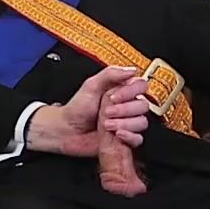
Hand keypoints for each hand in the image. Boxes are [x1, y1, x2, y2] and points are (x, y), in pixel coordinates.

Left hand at [26, 66, 140, 156]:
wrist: (67, 130)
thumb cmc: (77, 108)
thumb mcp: (91, 85)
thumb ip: (110, 74)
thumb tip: (131, 70)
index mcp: (122, 91)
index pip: (141, 86)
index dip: (130, 91)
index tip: (114, 96)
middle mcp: (127, 106)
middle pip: (143, 105)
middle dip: (124, 109)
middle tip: (107, 111)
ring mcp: (127, 122)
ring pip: (141, 122)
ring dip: (124, 123)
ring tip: (106, 124)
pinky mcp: (125, 138)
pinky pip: (138, 139)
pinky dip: (129, 136)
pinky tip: (116, 134)